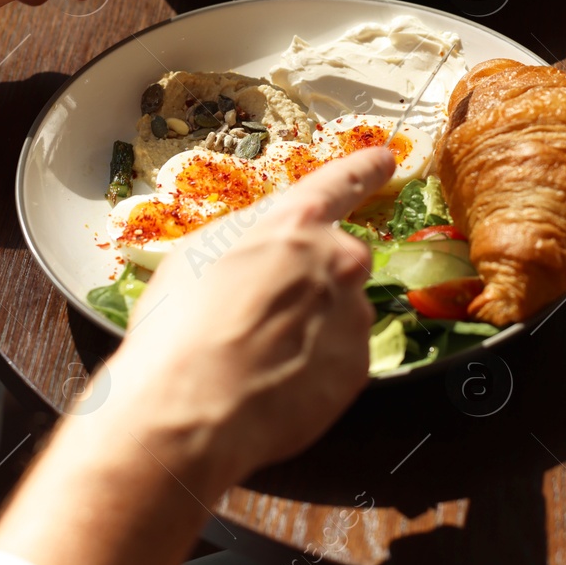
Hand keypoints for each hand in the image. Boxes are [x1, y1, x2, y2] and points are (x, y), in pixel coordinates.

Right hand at [102, 147, 395, 494]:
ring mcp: (353, 316)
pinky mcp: (358, 367)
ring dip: (314, 325)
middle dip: (316, 277)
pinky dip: (316, 366)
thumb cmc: (179, 325)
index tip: (386, 159)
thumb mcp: (198, 255)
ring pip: (343, 312)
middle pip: (343, 257)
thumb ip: (248, 241)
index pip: (342, 183)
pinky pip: (341, 358)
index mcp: (297, 223)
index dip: (365, 169)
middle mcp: (337, 260)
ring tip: (262, 355)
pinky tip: (276, 381)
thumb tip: (263, 250)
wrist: (191, 405)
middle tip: (268, 309)